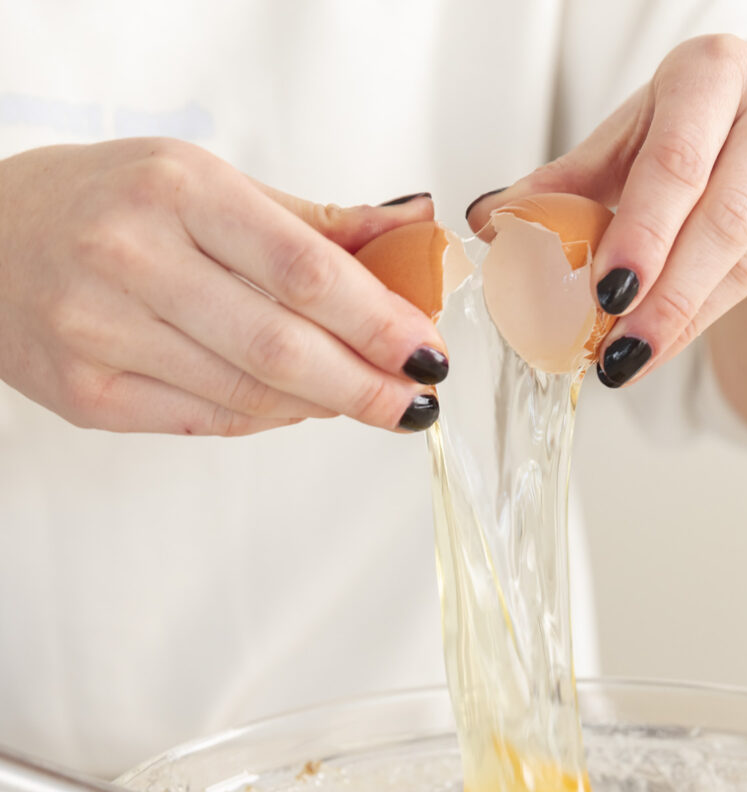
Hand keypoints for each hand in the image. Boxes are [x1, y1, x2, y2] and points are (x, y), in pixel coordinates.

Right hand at [0, 139, 446, 434]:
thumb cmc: (105, 204)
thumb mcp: (205, 184)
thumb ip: (313, 222)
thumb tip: (412, 235)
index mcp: (175, 190)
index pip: (303, 270)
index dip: (379, 322)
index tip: (427, 352)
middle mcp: (132, 258)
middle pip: (281, 347)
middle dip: (365, 385)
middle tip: (415, 402)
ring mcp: (103, 332)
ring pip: (250, 395)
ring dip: (322, 404)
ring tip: (360, 397)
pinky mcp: (90, 395)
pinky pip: (210, 423)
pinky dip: (269, 418)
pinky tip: (297, 404)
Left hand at [467, 35, 746, 388]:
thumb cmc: (690, 144)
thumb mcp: (624, 153)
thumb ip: (560, 187)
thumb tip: (489, 222)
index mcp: (712, 69)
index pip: (676, 163)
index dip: (641, 235)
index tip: (606, 295)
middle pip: (723, 218)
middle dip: (665, 297)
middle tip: (618, 354)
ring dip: (686, 319)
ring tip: (632, 358)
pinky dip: (713, 316)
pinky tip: (670, 341)